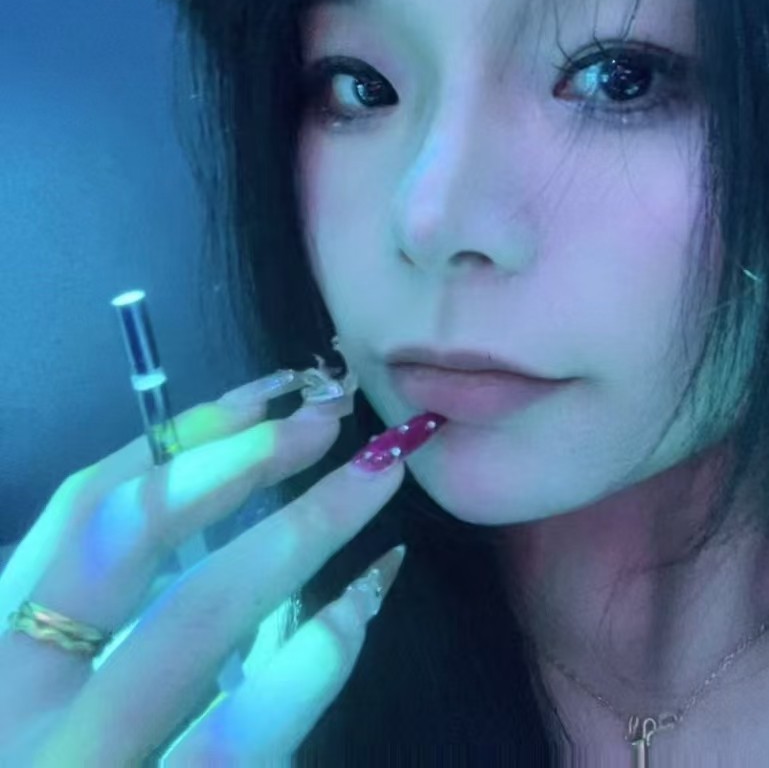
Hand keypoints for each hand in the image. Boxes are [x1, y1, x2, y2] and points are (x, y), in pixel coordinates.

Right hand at [0, 376, 406, 765]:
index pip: (76, 513)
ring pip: (195, 627)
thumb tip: (225, 515)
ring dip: (299, 532)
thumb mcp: (55, 697)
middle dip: (238, 463)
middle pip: (128, 545)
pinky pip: (238, 734)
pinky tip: (363, 604)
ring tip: (376, 477)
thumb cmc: (66, 763)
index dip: (174, 440)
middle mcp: (18, 712)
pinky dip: (313, 656)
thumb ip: (122, 626)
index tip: (263, 394)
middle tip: (331, 416)